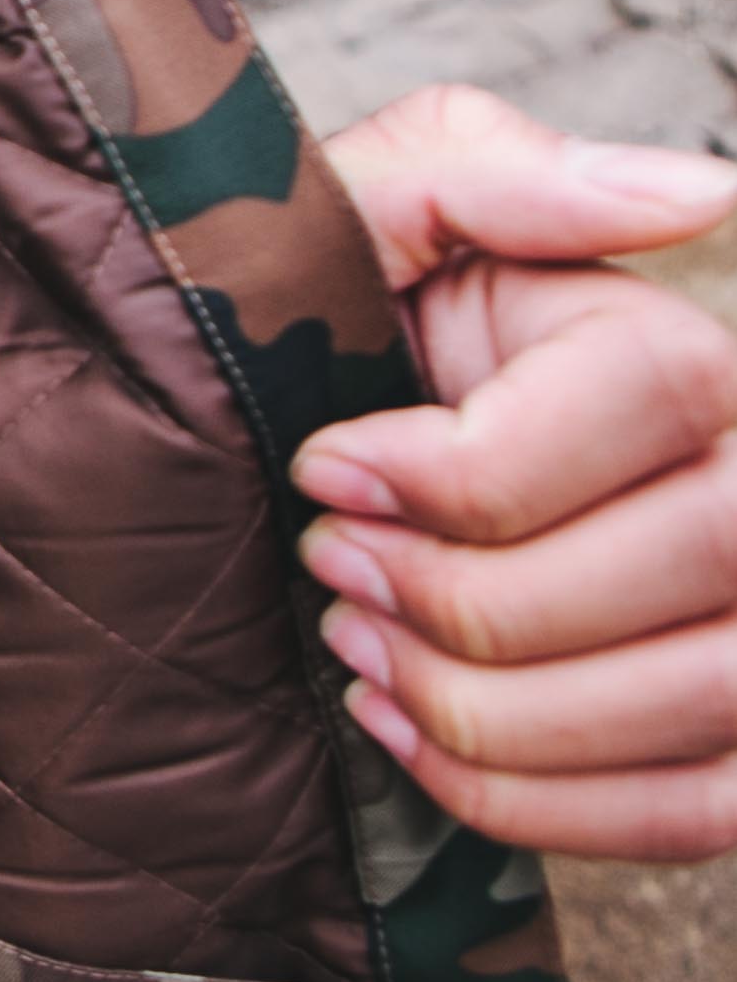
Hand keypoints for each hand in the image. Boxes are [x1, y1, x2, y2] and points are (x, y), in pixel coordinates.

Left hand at [286, 85, 736, 859]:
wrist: (289, 469)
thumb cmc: (328, 333)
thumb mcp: (359, 217)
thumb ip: (478, 170)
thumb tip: (698, 192)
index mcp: (680, 331)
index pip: (657, 390)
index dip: (472, 462)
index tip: (329, 472)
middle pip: (702, 554)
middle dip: (475, 596)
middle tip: (333, 577)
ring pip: (705, 699)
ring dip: (494, 706)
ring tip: (360, 653)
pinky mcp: (734, 739)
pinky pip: (699, 810)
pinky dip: (534, 801)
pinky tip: (409, 739)